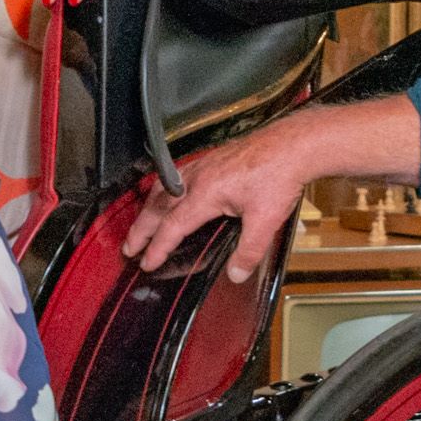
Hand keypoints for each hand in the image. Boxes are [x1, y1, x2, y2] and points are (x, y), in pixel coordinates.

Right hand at [128, 120, 318, 279]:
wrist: (292, 146)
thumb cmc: (279, 175)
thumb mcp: (265, 221)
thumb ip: (248, 251)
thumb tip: (236, 274)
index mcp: (206, 193)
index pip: (173, 225)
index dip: (157, 246)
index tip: (146, 262)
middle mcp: (198, 177)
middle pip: (159, 205)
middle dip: (141, 229)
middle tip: (129, 247)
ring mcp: (203, 166)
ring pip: (165, 187)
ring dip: (149, 208)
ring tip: (141, 223)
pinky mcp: (211, 160)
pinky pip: (177, 175)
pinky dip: (164, 189)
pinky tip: (169, 193)